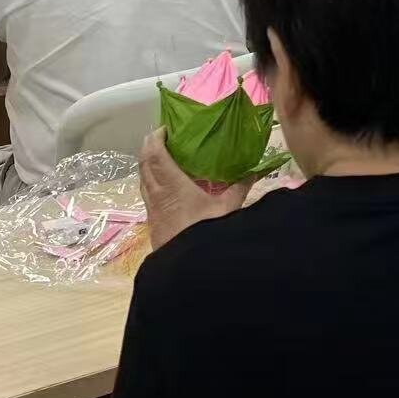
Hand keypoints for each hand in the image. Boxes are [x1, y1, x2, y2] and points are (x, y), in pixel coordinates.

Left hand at [139, 129, 250, 250]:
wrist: (189, 269)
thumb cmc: (207, 231)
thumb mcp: (229, 208)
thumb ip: (240, 187)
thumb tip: (255, 171)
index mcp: (172, 185)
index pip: (156, 155)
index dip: (156, 139)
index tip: (165, 128)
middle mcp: (157, 194)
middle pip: (145, 165)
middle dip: (149, 148)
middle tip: (161, 138)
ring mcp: (152, 210)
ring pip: (143, 181)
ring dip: (148, 166)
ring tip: (161, 160)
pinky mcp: (152, 223)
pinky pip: (147, 196)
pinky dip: (151, 184)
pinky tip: (164, 189)